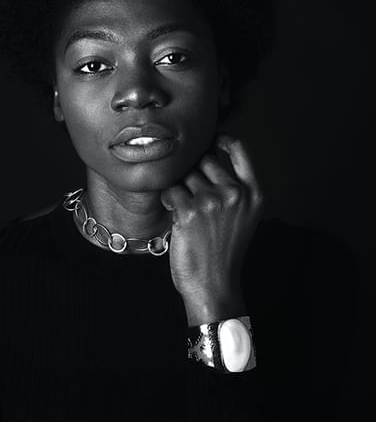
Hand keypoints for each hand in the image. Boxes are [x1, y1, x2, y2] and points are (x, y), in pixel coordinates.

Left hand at [161, 135, 260, 324]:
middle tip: (191, 194)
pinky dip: (168, 200)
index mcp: (254, 192)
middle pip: (204, 159)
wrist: (214, 283)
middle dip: (192, 171)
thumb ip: (234, 186)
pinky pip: (170, 190)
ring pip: (184, 175)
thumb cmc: (222, 249)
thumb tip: (209, 153)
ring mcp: (213, 201)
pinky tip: (175, 214)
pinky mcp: (189, 211)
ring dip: (179, 187)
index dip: (221, 138)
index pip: (239, 148)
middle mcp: (236, 193)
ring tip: (186, 209)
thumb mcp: (243, 215)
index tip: (208, 138)